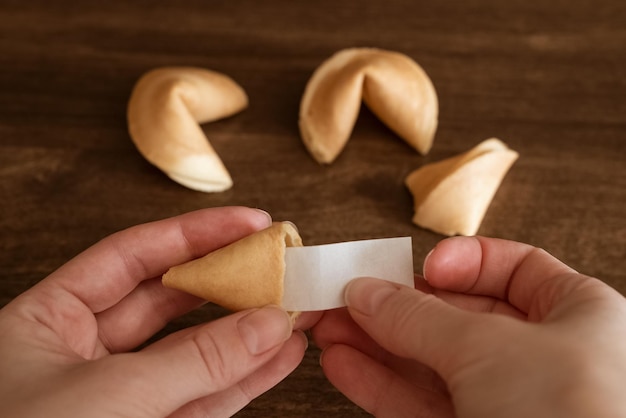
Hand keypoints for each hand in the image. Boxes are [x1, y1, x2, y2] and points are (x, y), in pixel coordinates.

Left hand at [0, 207, 311, 417]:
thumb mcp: (110, 399)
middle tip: (280, 264)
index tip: (248, 222)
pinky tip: (280, 356)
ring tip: (295, 308)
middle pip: (170, 299)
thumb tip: (268, 324)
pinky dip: (245, 379)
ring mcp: (122, 395)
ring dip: (248, 332)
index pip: (133, 256)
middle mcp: (85, 351)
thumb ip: (194, 362)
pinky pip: (204, 397)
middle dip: (228, 282)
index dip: (194, 234)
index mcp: (49, 319)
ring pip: (195, 352)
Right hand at [312, 236, 625, 417]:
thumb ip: (420, 316)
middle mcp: (545, 359)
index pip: (517, 269)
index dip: (467, 261)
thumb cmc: (575, 414)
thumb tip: (368, 293)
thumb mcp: (489, 346)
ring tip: (331, 326)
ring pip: (431, 363)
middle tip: (350, 294)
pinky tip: (344, 364)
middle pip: (459, 316)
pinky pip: (420, 403)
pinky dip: (379, 384)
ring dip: (376, 343)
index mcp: (577, 316)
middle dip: (399, 305)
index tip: (424, 265)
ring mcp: (507, 402)